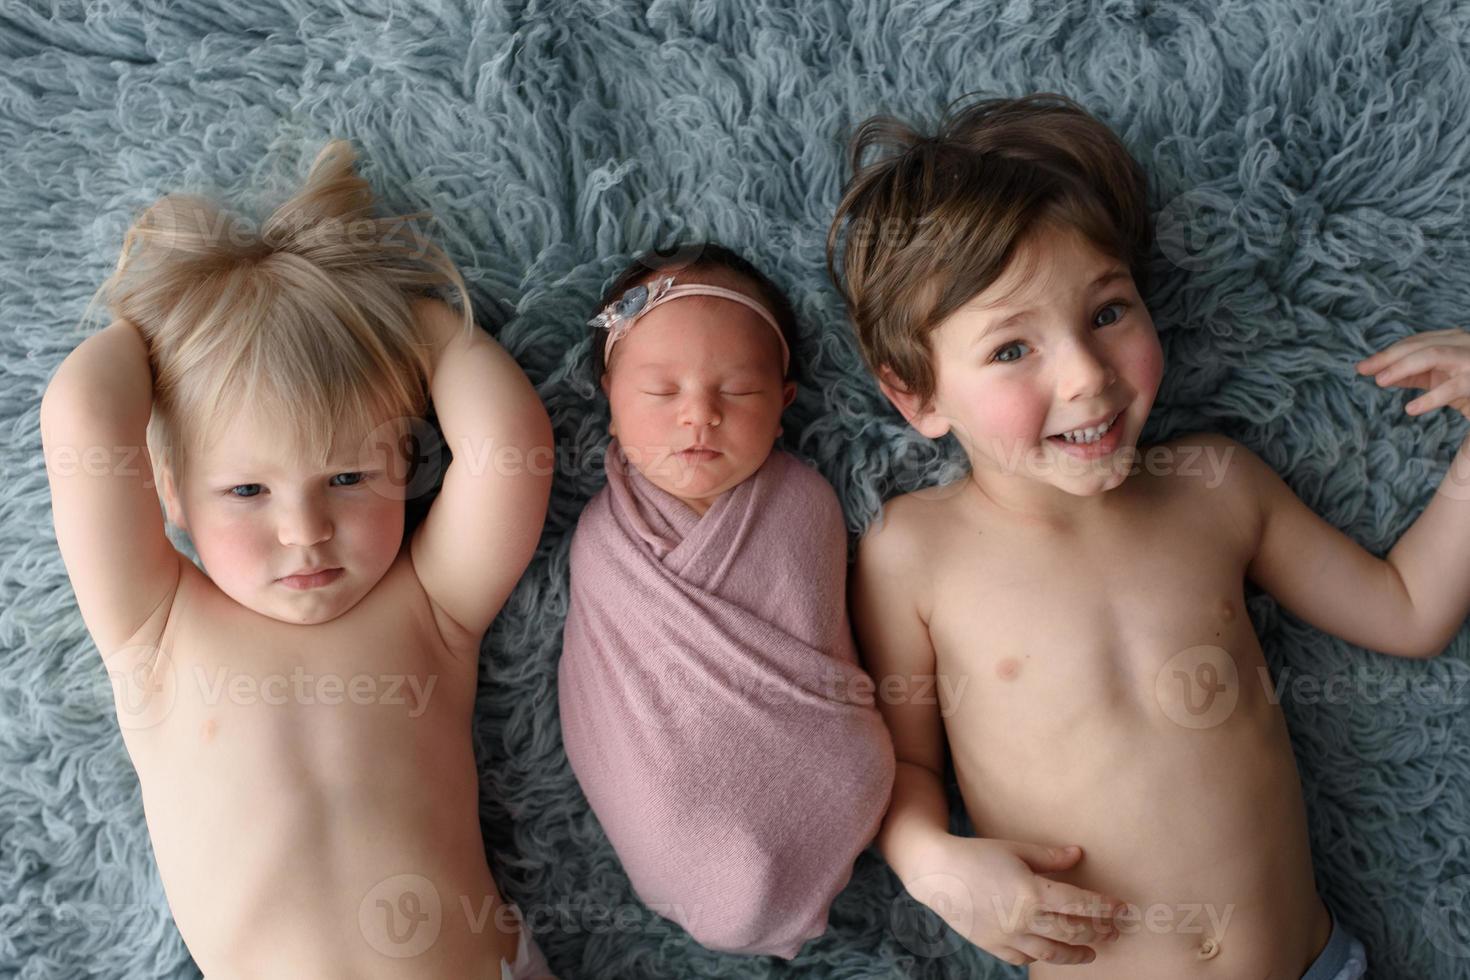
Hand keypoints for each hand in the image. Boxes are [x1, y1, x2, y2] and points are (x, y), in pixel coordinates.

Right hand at [906, 836, 1125, 967]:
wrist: (937, 873)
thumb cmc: (977, 854)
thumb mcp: (1015, 848)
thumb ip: (1050, 857)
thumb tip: (1079, 855)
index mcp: (1032, 891)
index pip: (1080, 904)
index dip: (1104, 907)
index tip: (1122, 909)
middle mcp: (1023, 919)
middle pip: (1072, 931)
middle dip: (1098, 931)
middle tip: (1115, 931)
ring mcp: (1008, 936)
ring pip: (1052, 953)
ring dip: (1077, 954)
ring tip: (1092, 951)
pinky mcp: (994, 946)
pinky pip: (1024, 957)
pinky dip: (1041, 956)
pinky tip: (1051, 952)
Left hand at [1357, 328, 1469, 418]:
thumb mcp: (1441, 378)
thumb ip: (1415, 376)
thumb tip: (1380, 376)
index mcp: (1453, 340)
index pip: (1415, 342)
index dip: (1387, 353)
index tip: (1362, 366)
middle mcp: (1464, 343)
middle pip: (1420, 345)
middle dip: (1389, 357)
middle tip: (1363, 370)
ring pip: (1434, 355)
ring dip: (1404, 366)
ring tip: (1381, 381)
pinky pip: (1454, 387)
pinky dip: (1431, 398)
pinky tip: (1411, 409)